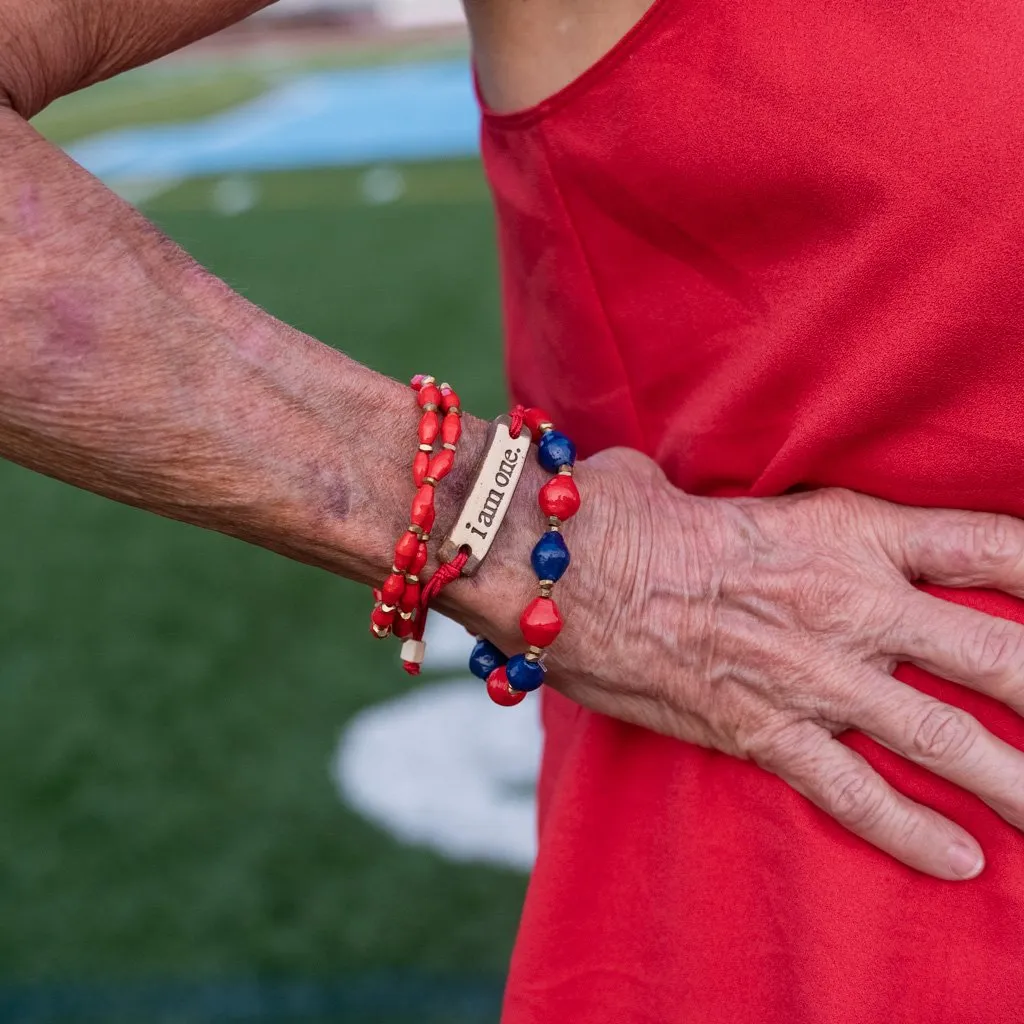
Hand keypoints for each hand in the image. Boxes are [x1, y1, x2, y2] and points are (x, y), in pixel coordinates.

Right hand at [546, 449, 1023, 880]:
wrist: (563, 566)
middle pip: (995, 653)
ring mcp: (812, 674)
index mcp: (848, 531)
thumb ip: (759, 504)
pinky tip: (964, 862)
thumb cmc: (631, 511)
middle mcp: (850, 604)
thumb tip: (739, 505)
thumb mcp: (723, 485)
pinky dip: (911, 833)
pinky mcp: (761, 730)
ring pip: (943, 739)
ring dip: (1013, 783)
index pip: (987, 543)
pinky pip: (852, 792)